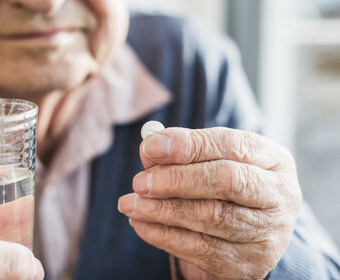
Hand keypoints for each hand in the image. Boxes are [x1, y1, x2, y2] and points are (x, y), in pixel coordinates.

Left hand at [118, 127, 301, 279]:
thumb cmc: (225, 184)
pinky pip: (201, 249)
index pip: (230, 145)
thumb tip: (149, 147)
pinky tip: (141, 224)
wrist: (250, 231)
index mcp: (272, 159)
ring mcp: (267, 232)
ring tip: (130, 203)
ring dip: (163, 210)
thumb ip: (182, 152)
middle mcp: (278, 195)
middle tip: (140, 182)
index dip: (188, 146)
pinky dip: (165, 236)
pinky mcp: (249, 264)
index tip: (150, 147)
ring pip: (212, 217)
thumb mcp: (212, 160)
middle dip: (177, 179)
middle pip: (228, 181)